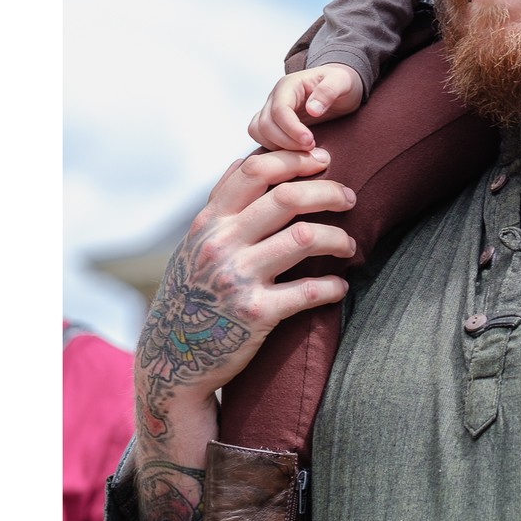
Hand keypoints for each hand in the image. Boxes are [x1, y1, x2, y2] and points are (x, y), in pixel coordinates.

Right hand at [135, 148, 356, 419]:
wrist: (171, 361)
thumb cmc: (192, 293)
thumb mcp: (195, 243)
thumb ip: (221, 203)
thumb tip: (250, 159)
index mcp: (209, 222)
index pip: (256, 170)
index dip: (295, 159)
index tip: (322, 160)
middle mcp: (220, 245)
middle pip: (288, 197)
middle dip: (328, 192)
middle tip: (350, 197)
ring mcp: (237, 278)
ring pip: (305, 237)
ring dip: (338, 238)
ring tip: (349, 245)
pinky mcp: (255, 314)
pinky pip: (307, 291)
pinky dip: (332, 286)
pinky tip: (340, 286)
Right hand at [248, 63, 364, 150]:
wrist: (339, 86)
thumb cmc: (340, 81)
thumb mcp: (342, 81)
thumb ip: (328, 91)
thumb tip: (312, 109)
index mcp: (289, 85)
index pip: (279, 109)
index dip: (292, 129)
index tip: (309, 141)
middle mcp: (275, 97)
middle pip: (266, 124)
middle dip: (287, 141)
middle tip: (311, 149)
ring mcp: (272, 111)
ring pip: (259, 132)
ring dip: (279, 147)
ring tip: (304, 152)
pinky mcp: (274, 124)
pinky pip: (263, 138)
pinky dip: (275, 149)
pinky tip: (295, 154)